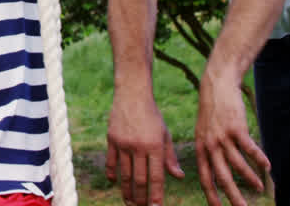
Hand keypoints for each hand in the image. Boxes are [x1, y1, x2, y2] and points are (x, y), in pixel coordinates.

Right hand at [106, 90, 183, 204]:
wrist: (132, 94)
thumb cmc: (152, 116)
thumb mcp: (165, 134)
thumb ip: (170, 157)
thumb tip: (178, 177)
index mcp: (155, 147)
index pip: (157, 177)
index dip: (157, 195)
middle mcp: (139, 147)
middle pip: (139, 179)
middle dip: (140, 198)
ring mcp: (123, 144)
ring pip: (125, 173)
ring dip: (127, 190)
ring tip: (129, 202)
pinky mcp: (111, 139)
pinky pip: (111, 161)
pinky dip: (111, 173)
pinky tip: (114, 182)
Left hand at [194, 67, 268, 205]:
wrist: (216, 87)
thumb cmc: (210, 112)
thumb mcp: (201, 132)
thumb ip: (205, 151)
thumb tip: (208, 170)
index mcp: (201, 148)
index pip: (205, 178)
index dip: (212, 194)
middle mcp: (210, 145)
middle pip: (222, 176)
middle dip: (232, 195)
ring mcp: (222, 137)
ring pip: (237, 164)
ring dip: (250, 177)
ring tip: (258, 187)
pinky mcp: (235, 128)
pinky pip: (249, 148)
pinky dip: (259, 158)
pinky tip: (267, 166)